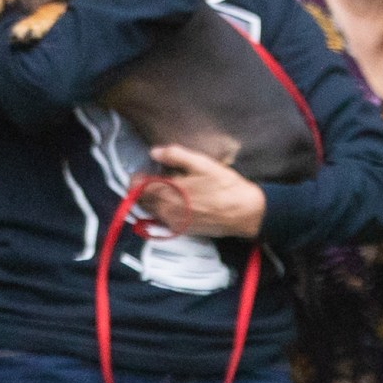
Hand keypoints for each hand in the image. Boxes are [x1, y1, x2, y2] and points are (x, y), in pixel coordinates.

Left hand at [134, 143, 265, 240]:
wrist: (246, 213)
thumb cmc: (225, 186)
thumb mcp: (203, 164)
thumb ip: (175, 155)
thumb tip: (153, 152)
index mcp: (166, 192)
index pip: (136, 187)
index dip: (137, 177)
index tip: (147, 171)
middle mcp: (165, 210)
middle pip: (140, 201)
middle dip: (143, 190)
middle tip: (155, 180)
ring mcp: (173, 222)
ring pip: (150, 211)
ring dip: (152, 201)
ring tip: (167, 192)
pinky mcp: (182, 230)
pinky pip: (163, 220)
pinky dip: (163, 211)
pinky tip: (178, 204)